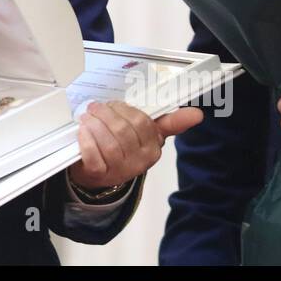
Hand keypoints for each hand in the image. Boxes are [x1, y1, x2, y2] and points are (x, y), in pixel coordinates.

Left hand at [68, 101, 202, 190]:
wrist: (97, 173)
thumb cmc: (123, 147)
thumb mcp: (147, 134)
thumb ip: (171, 122)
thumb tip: (197, 114)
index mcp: (152, 149)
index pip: (142, 123)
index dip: (126, 110)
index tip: (116, 106)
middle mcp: (138, 162)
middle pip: (123, 130)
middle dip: (106, 114)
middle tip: (96, 109)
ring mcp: (118, 170)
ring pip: (108, 141)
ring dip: (94, 124)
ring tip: (87, 118)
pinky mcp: (98, 174)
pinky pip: (92, 153)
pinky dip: (86, 139)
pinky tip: (83, 132)